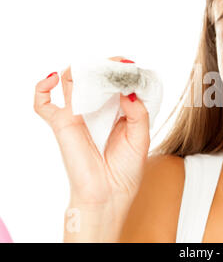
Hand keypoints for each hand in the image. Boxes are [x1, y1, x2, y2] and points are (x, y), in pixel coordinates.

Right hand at [33, 57, 149, 206]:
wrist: (108, 197)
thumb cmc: (125, 171)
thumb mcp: (141, 138)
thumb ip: (138, 112)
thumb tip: (128, 90)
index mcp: (119, 113)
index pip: (118, 84)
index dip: (123, 73)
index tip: (131, 66)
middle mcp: (98, 111)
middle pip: (95, 78)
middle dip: (105, 67)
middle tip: (117, 64)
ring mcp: (78, 116)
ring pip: (71, 82)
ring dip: (81, 70)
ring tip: (96, 71)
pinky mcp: (62, 124)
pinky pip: (43, 104)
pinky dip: (42, 88)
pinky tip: (53, 79)